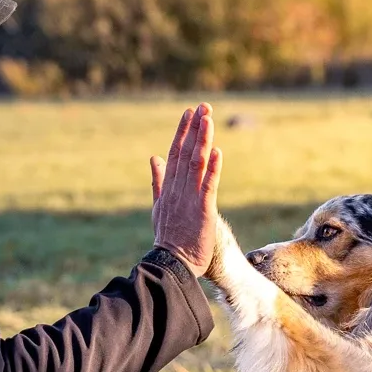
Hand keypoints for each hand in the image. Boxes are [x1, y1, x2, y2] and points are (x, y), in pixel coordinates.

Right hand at [149, 103, 222, 275]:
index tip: (188, 114)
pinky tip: (217, 152)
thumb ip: (157, 181)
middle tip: (202, 107)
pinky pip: (208, 186)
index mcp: (168, 189)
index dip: (182, 133)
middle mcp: (177, 190)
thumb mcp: (158, 206)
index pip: (175, 155)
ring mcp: (189, 200)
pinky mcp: (203, 211)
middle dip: (194, 129)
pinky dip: (213, 169)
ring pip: (196, 164)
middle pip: (185, 154)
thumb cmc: (168, 238)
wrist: (171, 264)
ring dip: (203, 141)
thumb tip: (153, 158)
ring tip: (208, 119)